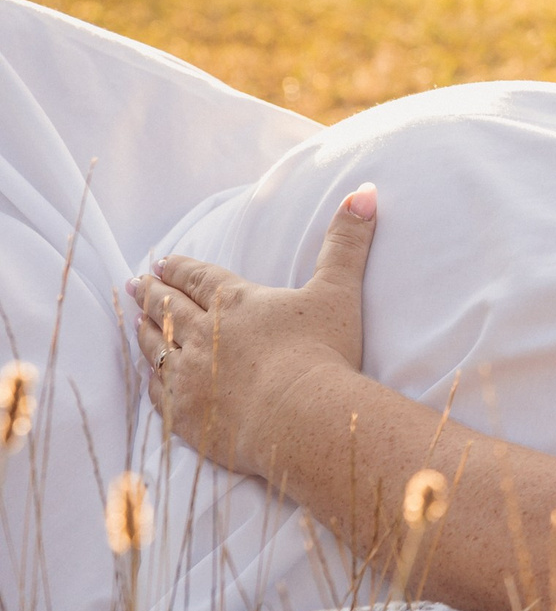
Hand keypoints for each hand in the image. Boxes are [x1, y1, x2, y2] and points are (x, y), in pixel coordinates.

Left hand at [131, 184, 375, 475]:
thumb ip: (347, 242)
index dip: (180, 268)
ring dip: (145, 330)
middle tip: (134, 283)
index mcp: (236, 302)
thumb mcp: (339, 290)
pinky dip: (150, 380)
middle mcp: (203, 333)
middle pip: (170, 307)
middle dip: (152, 293)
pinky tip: (148, 377)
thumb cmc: (323, 352)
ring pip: (156, 346)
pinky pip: (157, 393)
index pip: (199, 278)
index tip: (161, 262)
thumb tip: (366, 191)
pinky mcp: (185, 414)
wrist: (301, 418)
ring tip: (136, 321)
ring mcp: (188, 375)